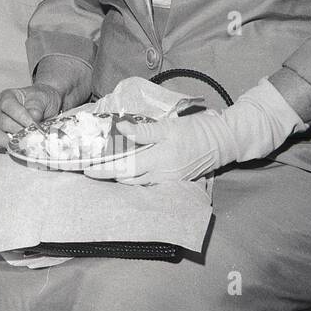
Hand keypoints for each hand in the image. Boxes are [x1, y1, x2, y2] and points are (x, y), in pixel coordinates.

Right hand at [0, 83, 65, 148]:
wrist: (50, 110)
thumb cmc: (43, 101)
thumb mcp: (43, 98)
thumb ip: (36, 106)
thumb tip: (33, 117)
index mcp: (7, 97)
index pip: (7, 105)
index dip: (20, 115)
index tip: (33, 124)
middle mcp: (1, 112)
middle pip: (3, 122)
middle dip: (19, 130)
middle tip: (35, 134)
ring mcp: (1, 126)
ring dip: (16, 140)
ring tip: (30, 141)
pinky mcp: (4, 139)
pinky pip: (0, 145)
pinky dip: (11, 147)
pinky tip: (24, 147)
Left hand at [90, 80, 306, 185]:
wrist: (224, 141)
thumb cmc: (197, 130)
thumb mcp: (170, 126)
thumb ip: (144, 131)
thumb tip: (120, 129)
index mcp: (159, 161)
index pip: (124, 169)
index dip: (103, 170)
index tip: (86, 169)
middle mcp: (162, 176)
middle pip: (127, 180)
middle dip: (107, 175)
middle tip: (89, 168)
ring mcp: (168, 180)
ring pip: (137, 183)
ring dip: (120, 177)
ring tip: (103, 169)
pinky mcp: (173, 180)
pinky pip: (148, 183)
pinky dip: (134, 178)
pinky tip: (126, 171)